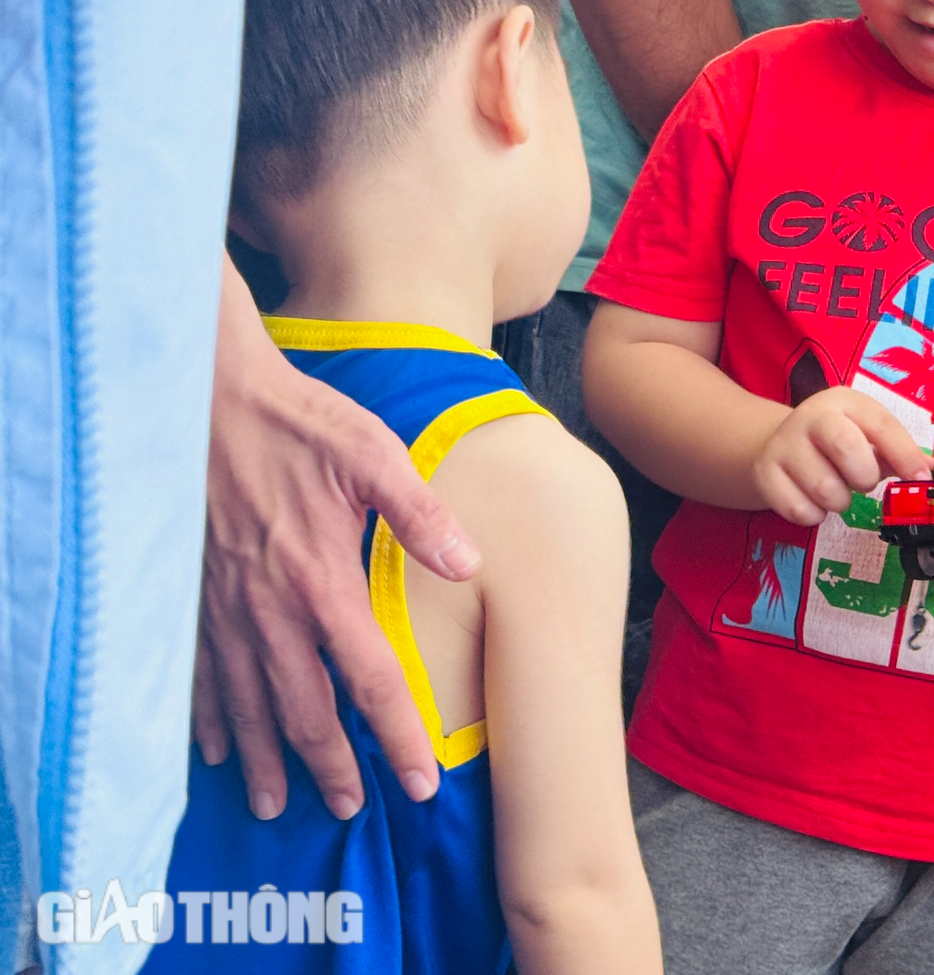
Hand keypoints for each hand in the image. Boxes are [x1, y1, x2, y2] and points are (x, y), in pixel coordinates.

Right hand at [195, 261, 480, 819]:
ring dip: (267, 760)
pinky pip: (197, 678)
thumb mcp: (372, 454)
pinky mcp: (191, 599)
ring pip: (246, 707)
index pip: (369, 680)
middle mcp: (268, 610)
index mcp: (321, 582)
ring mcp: (222, 610)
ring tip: (278, 804)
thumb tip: (468, 562)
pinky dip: (209, 721)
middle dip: (330, 768)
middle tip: (353, 807)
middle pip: (303, 712)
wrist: (206, 401)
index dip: (397, 737)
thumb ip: (420, 513)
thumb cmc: (297, 423)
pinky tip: (218, 751)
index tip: (418, 785)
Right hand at [752, 387, 929, 525]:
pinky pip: (801, 511)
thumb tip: (926, 471)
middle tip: (862, 481)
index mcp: (845, 402)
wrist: (773, 445)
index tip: (920, 478)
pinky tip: (811, 499)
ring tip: (835, 489)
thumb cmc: (832, 443)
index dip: (905, 454)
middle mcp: (812, 417)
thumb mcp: (864, 435)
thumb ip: (896, 452)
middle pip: (847, 448)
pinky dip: (814, 515)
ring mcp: (785, 444)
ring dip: (839, 501)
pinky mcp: (765, 474)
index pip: (881, 424)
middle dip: (864, 476)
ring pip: (826, 489)